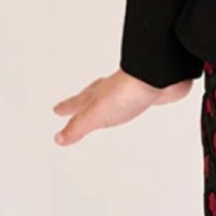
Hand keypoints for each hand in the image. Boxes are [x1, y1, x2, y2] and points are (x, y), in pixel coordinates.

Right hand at [51, 68, 195, 145]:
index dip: (68, 107)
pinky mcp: (151, 92)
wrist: (157, 77)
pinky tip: (137, 104)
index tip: (57, 110)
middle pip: (94, 95)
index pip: (78, 102)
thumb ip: (78, 127)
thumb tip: (59, 138)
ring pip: (116, 96)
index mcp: (97, 95)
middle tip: (76, 104)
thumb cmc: (125, 92)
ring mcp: (132, 90)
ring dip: (108, 102)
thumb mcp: (94, 115)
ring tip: (107, 107)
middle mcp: (113, 90)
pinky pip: (139, 98)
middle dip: (84, 101)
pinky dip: (134, 102)